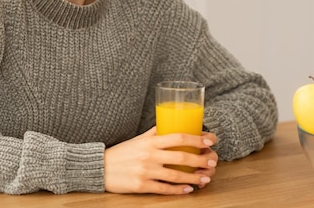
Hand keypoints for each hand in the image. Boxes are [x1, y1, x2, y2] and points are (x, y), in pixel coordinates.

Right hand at [103, 127, 217, 193]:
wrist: (101, 167)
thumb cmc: (123, 152)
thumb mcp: (139, 139)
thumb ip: (156, 132)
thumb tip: (173, 124)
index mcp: (150, 141)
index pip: (178, 137)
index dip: (197, 139)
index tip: (210, 140)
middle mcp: (149, 155)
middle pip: (181, 157)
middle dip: (201, 160)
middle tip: (213, 161)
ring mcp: (146, 171)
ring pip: (176, 175)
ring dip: (194, 178)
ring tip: (206, 178)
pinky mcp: (141, 185)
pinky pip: (164, 189)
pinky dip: (178, 190)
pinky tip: (188, 189)